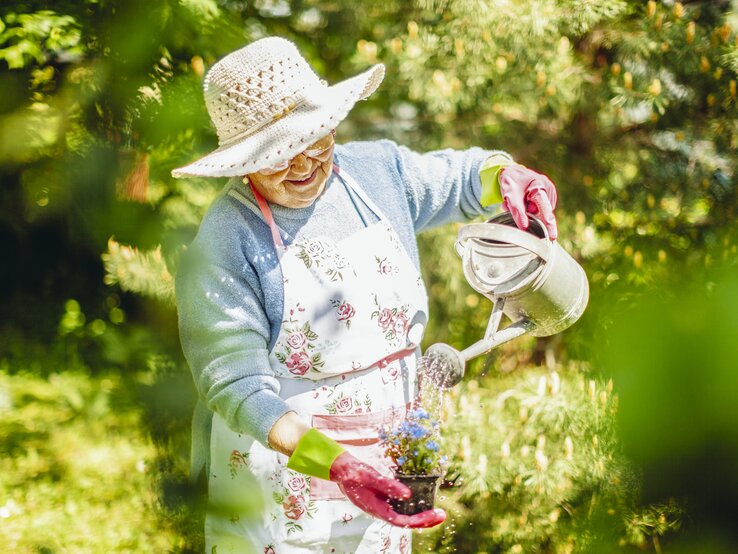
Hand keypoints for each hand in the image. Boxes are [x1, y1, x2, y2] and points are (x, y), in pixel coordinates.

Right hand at [329, 451, 445, 527]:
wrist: (342, 471)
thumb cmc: (354, 474)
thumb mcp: (370, 477)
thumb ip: (387, 485)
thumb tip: (408, 494)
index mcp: (377, 510)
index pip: (401, 521)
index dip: (419, 520)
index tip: (435, 515)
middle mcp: (382, 511)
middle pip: (406, 521)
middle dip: (425, 520)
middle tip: (442, 514)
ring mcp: (384, 506)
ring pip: (405, 515)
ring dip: (421, 514)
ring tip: (437, 511)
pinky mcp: (385, 500)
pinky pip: (401, 506)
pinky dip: (413, 505)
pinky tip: (423, 499)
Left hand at [499, 165, 557, 239]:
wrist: (510, 170)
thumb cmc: (510, 181)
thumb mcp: (510, 196)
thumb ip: (518, 213)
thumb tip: (525, 228)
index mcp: (539, 187)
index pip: (546, 210)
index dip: (549, 225)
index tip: (552, 237)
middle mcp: (547, 188)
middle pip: (539, 212)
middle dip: (525, 213)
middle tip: (510, 205)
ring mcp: (548, 190)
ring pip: (538, 211)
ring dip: (525, 210)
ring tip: (515, 201)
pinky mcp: (547, 193)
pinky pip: (539, 207)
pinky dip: (528, 207)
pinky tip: (522, 201)